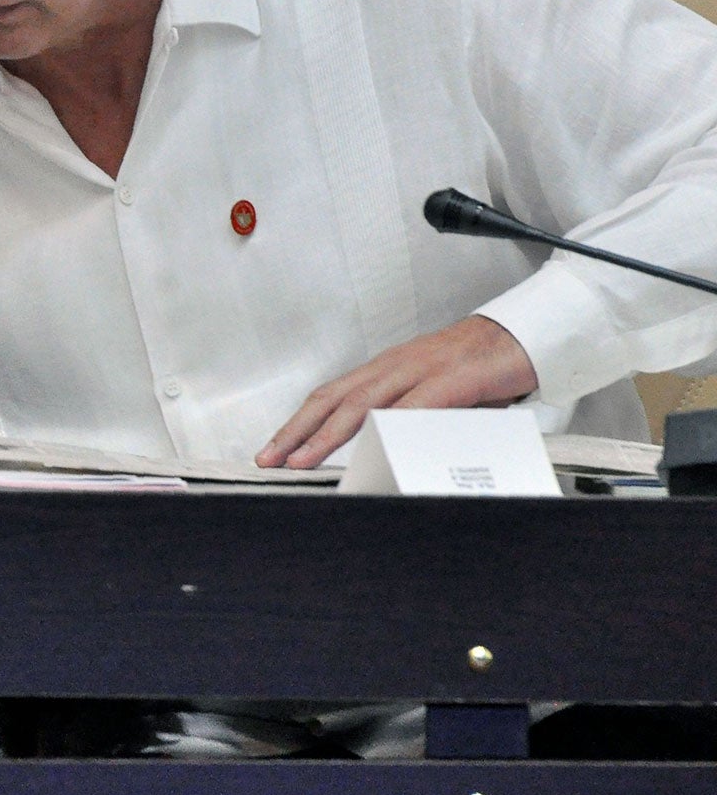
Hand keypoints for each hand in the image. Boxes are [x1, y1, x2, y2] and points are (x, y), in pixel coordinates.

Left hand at [257, 316, 539, 469]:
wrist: (523, 335)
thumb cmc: (478, 368)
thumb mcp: (432, 396)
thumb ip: (404, 419)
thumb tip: (379, 453)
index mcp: (385, 371)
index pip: (331, 397)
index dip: (299, 424)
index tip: (276, 450)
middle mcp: (394, 367)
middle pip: (334, 400)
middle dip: (297, 431)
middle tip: (271, 458)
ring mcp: (422, 369)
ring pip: (363, 403)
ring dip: (329, 434)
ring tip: (305, 459)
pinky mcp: (455, 377)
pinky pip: (418, 404)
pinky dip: (392, 426)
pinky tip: (373, 445)